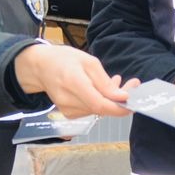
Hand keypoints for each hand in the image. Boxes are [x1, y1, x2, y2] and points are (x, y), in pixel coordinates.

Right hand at [14, 44, 134, 117]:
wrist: (41, 68)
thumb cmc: (64, 60)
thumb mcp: (88, 62)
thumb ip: (104, 82)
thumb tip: (122, 97)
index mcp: (73, 83)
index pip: (100, 105)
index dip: (119, 107)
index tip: (133, 99)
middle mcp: (69, 101)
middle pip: (101, 108)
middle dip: (120, 99)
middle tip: (132, 84)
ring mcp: (67, 110)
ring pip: (98, 110)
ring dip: (111, 99)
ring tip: (115, 82)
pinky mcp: (69, 114)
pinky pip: (91, 110)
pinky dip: (101, 101)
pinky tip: (102, 89)